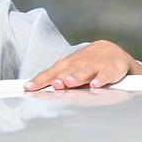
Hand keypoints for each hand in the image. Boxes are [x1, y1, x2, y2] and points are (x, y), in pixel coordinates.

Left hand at [25, 40, 141, 90]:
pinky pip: (105, 74)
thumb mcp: (69, 70)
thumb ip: (54, 79)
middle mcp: (78, 63)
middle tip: (53, 85)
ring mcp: (94, 65)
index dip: (40, 80)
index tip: (29, 88)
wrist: (112, 51)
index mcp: (66, 65)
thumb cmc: (86, 63)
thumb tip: (32, 90)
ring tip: (69, 83)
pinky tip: (96, 84)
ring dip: (76, 76)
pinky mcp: (110, 68)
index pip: (50, 72)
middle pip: (67, 71)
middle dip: (59, 78)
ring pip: (84, 71)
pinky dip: (101, 79)